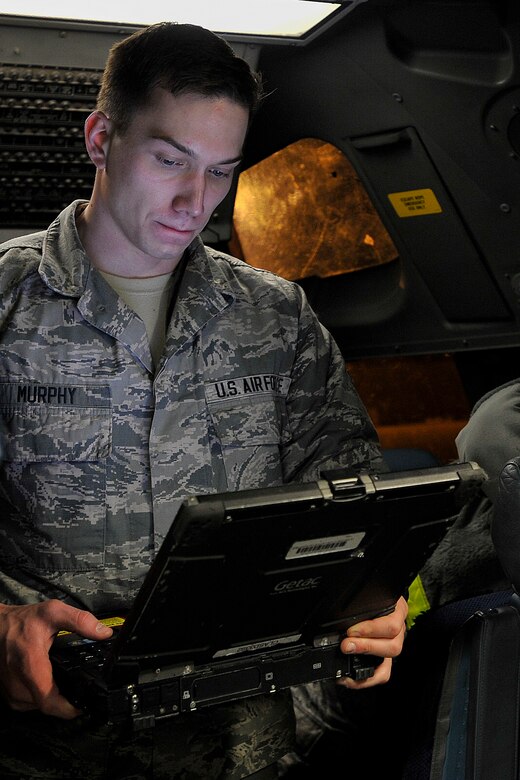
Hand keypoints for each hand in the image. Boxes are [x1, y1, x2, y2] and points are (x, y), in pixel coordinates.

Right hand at [0, 599, 112, 718]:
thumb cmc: (21, 621)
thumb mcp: (53, 612)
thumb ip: (80, 621)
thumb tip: (104, 632)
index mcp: (30, 664)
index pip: (49, 701)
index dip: (69, 708)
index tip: (84, 705)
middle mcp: (18, 684)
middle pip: (48, 705)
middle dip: (66, 698)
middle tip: (78, 683)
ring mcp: (11, 692)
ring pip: (39, 706)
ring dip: (54, 697)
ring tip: (63, 680)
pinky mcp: (8, 696)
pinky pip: (30, 704)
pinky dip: (42, 695)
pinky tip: (48, 681)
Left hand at [338, 595, 407, 689]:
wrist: (383, 597)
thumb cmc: (376, 594)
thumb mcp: (372, 594)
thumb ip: (361, 601)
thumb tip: (341, 610)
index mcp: (398, 612)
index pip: (391, 625)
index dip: (370, 630)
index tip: (351, 631)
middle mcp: (399, 630)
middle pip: (392, 646)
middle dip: (366, 647)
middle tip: (346, 645)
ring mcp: (393, 644)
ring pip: (388, 661)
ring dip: (364, 663)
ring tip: (345, 659)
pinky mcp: (386, 658)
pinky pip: (382, 673)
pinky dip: (366, 679)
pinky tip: (349, 678)